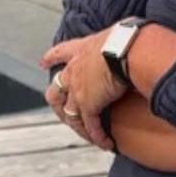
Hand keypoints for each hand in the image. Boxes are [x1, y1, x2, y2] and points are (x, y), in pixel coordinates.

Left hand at [41, 26, 126, 150]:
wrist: (126, 49)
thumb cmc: (128, 38)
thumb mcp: (118, 33)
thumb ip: (118, 38)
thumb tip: (132, 34)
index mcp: (81, 50)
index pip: (61, 52)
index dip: (51, 58)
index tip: (43, 62)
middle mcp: (74, 70)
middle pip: (55, 90)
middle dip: (57, 101)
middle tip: (61, 109)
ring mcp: (78, 90)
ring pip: (71, 114)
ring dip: (80, 127)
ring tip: (90, 136)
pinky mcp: (88, 105)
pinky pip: (91, 125)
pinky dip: (97, 136)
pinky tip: (105, 143)